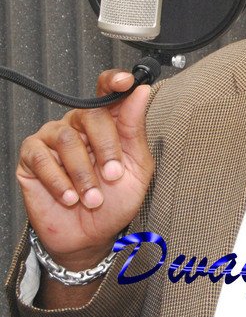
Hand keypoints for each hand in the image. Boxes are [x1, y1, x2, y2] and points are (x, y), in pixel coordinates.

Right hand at [17, 70, 153, 269]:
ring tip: (91, 196)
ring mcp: (54, 138)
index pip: (108, 89)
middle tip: (112, 176)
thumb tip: (141, 91)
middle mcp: (80, 124)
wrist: (91, 235)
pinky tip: (69, 197)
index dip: (115, 80)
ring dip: (82, 172)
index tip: (126, 82)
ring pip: (66, 137)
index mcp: (109, 121)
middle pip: (91, 114)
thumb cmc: (116, 200)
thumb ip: (136, 129)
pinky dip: (58, 180)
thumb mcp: (137, 167)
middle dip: (106, 148)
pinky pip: (41, 157)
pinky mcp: (31, 157)